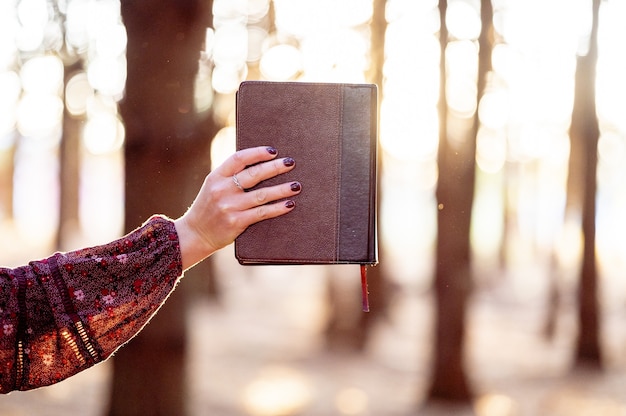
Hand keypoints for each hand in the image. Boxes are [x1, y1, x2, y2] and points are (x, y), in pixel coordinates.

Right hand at [174, 146, 299, 268]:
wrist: (196, 234)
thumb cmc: (210, 207)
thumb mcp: (213, 186)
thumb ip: (231, 176)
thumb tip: (261, 163)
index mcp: (216, 176)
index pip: (238, 159)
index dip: (257, 153)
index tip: (273, 151)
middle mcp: (222, 189)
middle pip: (253, 174)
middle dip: (275, 167)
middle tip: (291, 163)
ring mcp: (229, 206)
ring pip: (261, 194)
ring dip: (282, 189)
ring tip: (296, 185)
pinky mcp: (236, 222)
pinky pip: (262, 213)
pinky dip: (277, 208)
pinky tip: (289, 204)